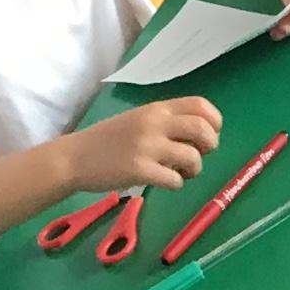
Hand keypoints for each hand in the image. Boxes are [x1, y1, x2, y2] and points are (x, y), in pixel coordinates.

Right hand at [61, 96, 221, 192]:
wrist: (75, 158)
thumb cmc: (109, 140)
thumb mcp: (139, 120)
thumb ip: (166, 122)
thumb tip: (200, 136)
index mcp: (157, 109)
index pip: (200, 105)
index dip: (214, 122)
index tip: (209, 135)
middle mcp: (154, 123)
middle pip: (203, 130)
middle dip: (210, 146)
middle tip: (199, 156)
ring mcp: (147, 146)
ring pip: (193, 158)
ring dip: (194, 169)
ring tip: (180, 172)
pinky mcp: (139, 170)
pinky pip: (174, 180)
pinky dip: (176, 184)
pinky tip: (165, 182)